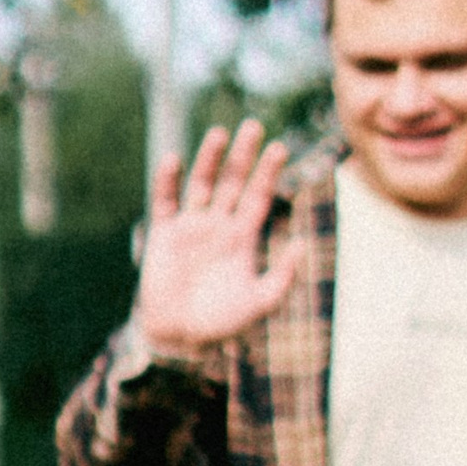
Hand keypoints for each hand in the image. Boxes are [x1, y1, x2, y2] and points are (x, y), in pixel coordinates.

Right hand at [135, 120, 298, 361]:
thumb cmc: (222, 324)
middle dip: (243, 155)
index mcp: (242, 237)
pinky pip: (166, 201)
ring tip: (219, 134)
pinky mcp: (165, 234)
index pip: (259, 196)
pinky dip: (167, 181)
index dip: (268, 172)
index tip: (279, 148)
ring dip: (209, 159)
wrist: (180, 339)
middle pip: (232, 181)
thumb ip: (283, 276)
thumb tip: (301, 242)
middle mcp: (218, 225)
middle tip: (254, 126)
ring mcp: (191, 226)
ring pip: (202, 184)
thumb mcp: (260, 302)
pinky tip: (174, 159)